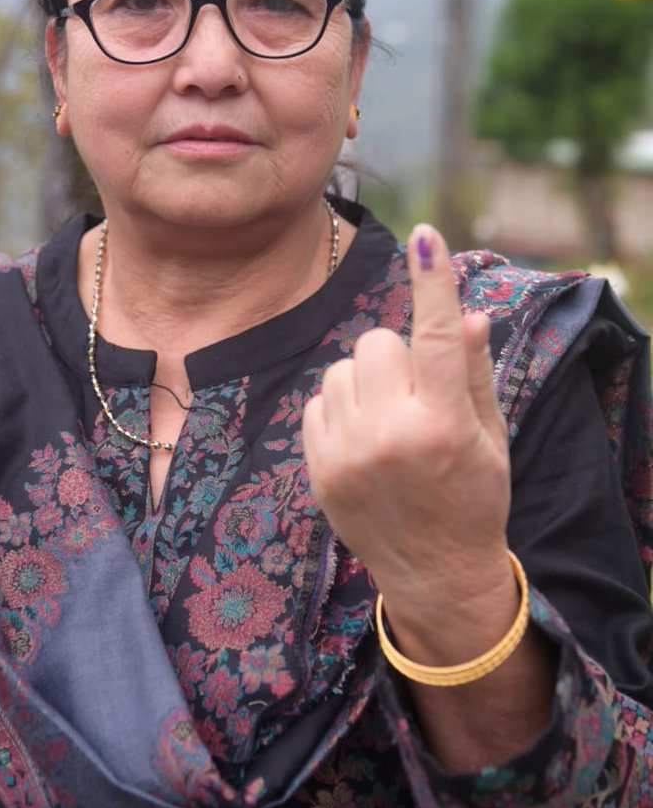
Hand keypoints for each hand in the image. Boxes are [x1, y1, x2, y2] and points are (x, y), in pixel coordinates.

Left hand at [302, 224, 511, 612]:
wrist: (435, 571)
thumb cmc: (473, 496)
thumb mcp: (490, 436)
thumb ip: (473, 372)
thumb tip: (465, 312)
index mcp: (443, 425)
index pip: (439, 337)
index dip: (432, 282)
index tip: (425, 237)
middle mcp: (390, 436)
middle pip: (378, 342)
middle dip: (398, 356)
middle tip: (416, 394)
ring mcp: (347, 455)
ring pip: (343, 367)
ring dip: (365, 380)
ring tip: (388, 419)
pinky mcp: (317, 468)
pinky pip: (318, 399)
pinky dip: (340, 407)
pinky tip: (362, 438)